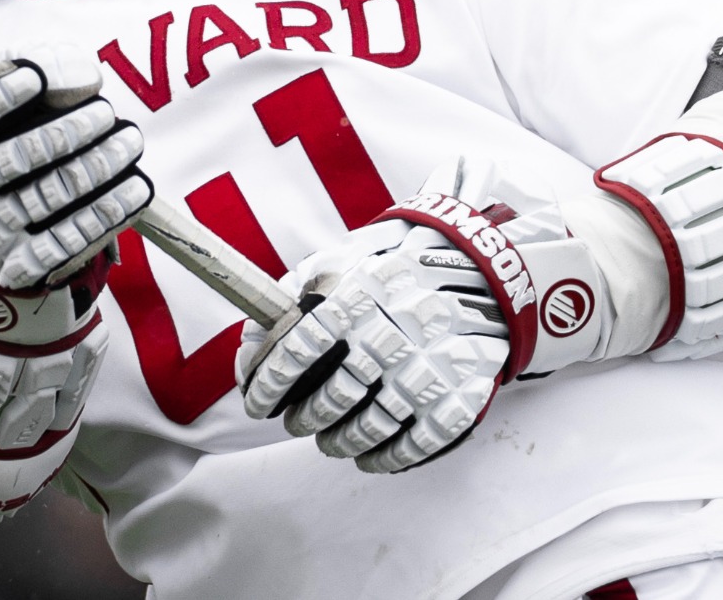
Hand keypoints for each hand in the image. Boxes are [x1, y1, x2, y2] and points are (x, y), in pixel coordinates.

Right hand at [0, 47, 149, 289]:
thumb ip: (30, 65)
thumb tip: (78, 73)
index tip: (34, 78)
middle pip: (8, 160)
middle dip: (63, 132)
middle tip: (103, 112)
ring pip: (42, 199)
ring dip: (93, 169)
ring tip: (128, 144)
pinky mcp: (14, 264)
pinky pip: (62, 243)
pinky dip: (102, 214)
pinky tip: (133, 188)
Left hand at [238, 159, 516, 472]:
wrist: (475, 266)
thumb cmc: (387, 269)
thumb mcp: (338, 264)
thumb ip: (288, 299)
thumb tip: (247, 350)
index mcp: (353, 297)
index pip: (294, 353)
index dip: (268, 385)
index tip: (257, 404)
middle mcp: (389, 333)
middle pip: (330, 399)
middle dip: (303, 419)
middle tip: (295, 423)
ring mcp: (428, 367)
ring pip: (368, 428)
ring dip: (339, 442)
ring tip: (328, 441)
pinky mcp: (461, 393)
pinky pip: (416, 443)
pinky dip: (387, 458)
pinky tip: (370, 458)